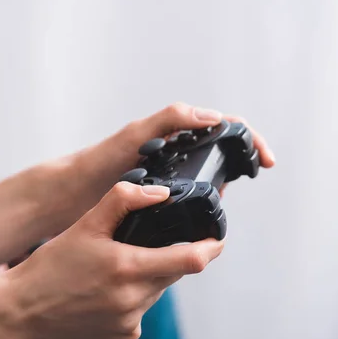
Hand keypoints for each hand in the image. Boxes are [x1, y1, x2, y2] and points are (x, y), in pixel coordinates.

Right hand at [3, 181, 223, 338]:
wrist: (22, 311)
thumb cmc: (51, 267)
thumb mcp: (84, 224)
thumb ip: (123, 201)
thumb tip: (159, 193)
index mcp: (128, 269)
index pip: (192, 260)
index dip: (212, 246)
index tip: (218, 236)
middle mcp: (134, 300)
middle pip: (174, 272)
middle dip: (170, 256)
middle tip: (146, 243)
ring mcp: (130, 322)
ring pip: (158, 290)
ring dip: (150, 275)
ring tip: (116, 266)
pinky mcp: (124, 337)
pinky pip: (142, 310)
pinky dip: (135, 296)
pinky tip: (108, 290)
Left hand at [57, 103, 274, 224]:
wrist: (72, 193)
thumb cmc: (101, 160)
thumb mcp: (137, 135)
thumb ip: (171, 120)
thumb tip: (213, 117)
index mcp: (175, 131)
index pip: (224, 127)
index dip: (249, 140)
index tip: (265, 162)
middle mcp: (176, 150)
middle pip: (220, 152)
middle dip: (238, 166)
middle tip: (238, 185)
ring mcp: (170, 173)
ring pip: (208, 177)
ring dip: (221, 187)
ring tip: (218, 204)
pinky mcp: (161, 195)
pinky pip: (192, 198)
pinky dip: (203, 204)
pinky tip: (200, 221)